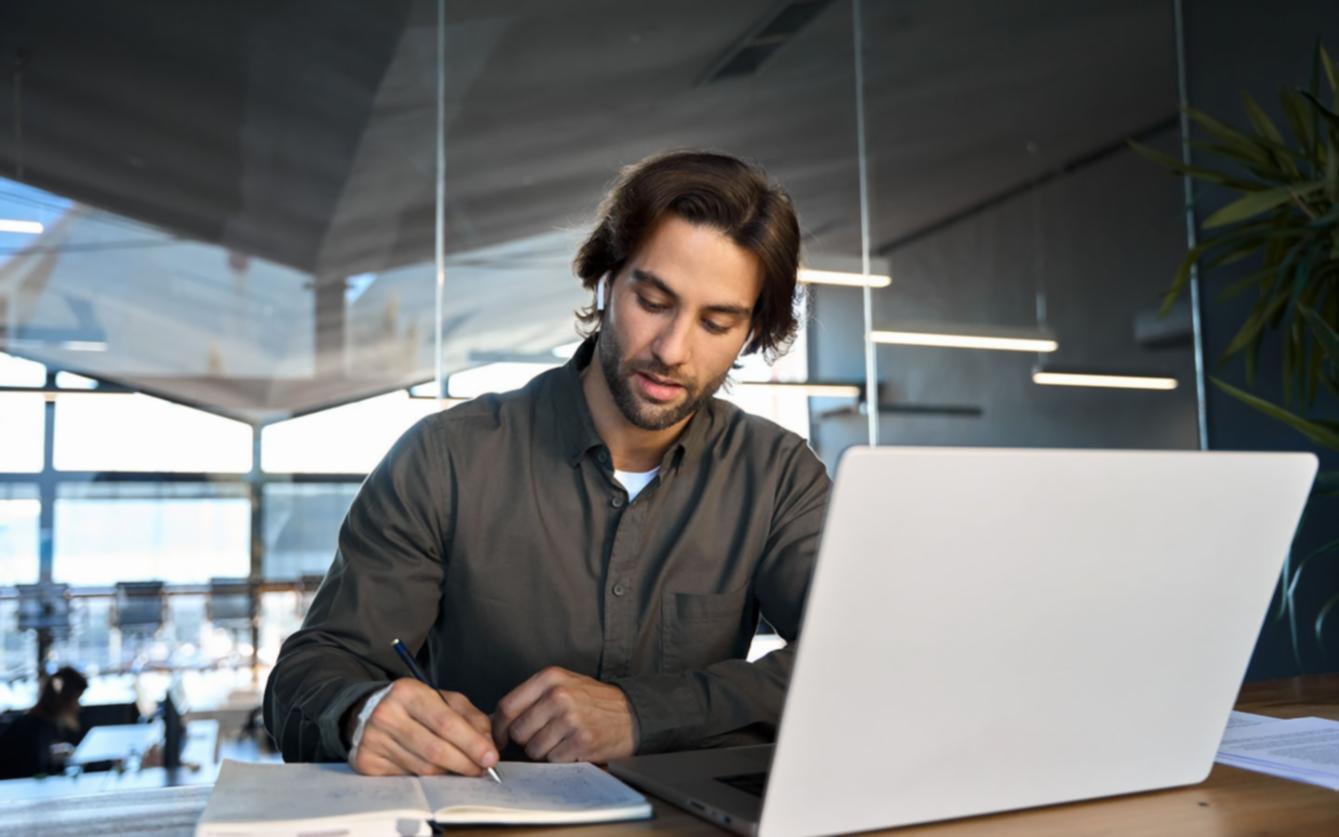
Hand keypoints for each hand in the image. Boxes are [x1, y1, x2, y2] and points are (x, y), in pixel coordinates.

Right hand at [347, 678, 498, 776]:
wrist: (366, 711)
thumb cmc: (412, 706)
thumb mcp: (441, 699)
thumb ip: (468, 716)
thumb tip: (487, 742)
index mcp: (408, 692)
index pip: (446, 722)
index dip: (471, 743)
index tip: (490, 757)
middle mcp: (387, 715)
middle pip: (435, 750)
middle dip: (464, 763)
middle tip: (482, 770)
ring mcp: (374, 740)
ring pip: (423, 769)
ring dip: (449, 774)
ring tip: (463, 771)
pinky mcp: (366, 762)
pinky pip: (407, 779)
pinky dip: (428, 780)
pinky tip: (437, 774)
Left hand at [493, 666, 635, 762]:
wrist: (633, 714)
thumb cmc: (594, 701)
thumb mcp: (564, 685)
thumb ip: (532, 698)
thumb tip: (497, 721)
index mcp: (550, 677)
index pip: (507, 706)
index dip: (500, 727)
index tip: (501, 737)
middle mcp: (558, 695)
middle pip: (518, 731)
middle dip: (526, 741)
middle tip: (544, 737)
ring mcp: (570, 718)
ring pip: (534, 749)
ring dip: (544, 751)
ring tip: (562, 740)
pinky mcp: (581, 740)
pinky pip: (553, 759)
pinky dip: (561, 759)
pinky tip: (573, 747)